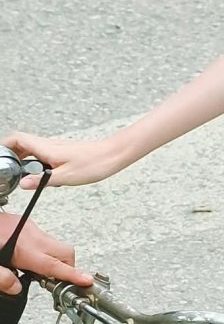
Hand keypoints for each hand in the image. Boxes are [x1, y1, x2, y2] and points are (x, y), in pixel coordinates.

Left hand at [0, 213, 92, 294]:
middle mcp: (30, 234)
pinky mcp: (23, 223)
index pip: (55, 265)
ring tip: (35, 272)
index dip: (73, 275)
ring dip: (53, 259)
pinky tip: (25, 259)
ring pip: (54, 245)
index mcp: (23, 247)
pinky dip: (42, 251)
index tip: (87, 281)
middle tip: (56, 282)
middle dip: (68, 267)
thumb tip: (16, 288)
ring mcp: (28, 226)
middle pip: (65, 251)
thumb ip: (3, 279)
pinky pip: (42, 239)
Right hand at [2, 132, 129, 189]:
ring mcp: (56, 147)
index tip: (0, 159)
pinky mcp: (63, 152)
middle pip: (21, 143)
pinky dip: (36, 163)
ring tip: (22, 176)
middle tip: (8, 170)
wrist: (113, 154)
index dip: (3, 146)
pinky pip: (42, 154)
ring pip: (32, 149)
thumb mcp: (66, 176)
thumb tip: (23, 184)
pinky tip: (43, 176)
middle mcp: (49, 145)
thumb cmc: (94, 163)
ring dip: (23, 160)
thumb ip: (42, 181)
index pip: (16, 138)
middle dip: (10, 155)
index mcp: (46, 148)